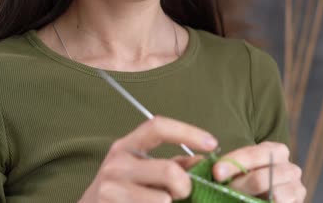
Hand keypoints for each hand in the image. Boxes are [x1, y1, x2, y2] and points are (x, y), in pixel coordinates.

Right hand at [78, 116, 217, 202]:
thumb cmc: (123, 190)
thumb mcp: (144, 170)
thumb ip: (174, 164)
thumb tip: (204, 160)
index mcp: (127, 146)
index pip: (158, 127)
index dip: (188, 132)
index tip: (212, 144)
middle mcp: (117, 162)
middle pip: (170, 171)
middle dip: (185, 186)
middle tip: (183, 193)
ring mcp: (110, 188)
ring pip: (163, 199)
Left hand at [212, 141, 305, 202]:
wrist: (269, 195)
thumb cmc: (249, 181)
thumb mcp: (240, 171)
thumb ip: (227, 168)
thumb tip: (208, 169)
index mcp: (276, 151)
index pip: (253, 154)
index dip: (233, 163)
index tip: (216, 173)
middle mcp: (291, 168)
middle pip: (260, 178)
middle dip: (237, 187)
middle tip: (221, 191)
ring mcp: (297, 188)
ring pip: (273, 196)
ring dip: (248, 201)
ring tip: (235, 200)